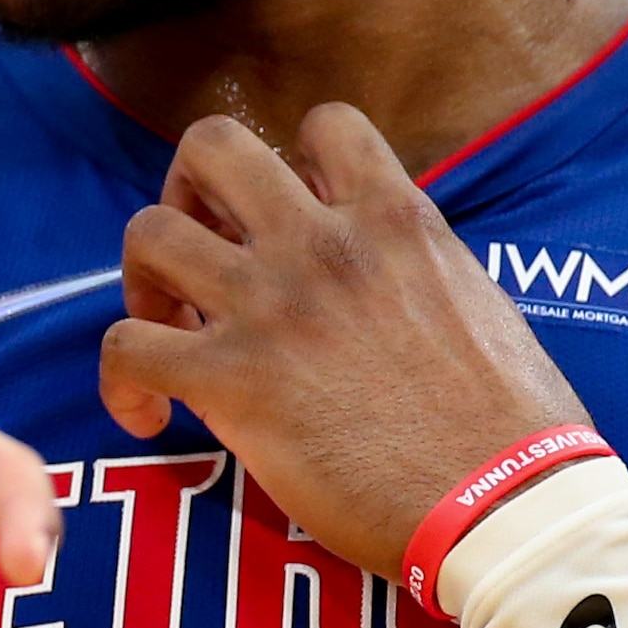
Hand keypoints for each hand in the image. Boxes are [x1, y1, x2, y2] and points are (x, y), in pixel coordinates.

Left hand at [99, 106, 591, 574]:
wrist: (505, 504)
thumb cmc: (509, 427)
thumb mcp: (475, 303)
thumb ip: (413, 269)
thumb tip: (376, 281)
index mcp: (397, 218)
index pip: (325, 123)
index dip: (287, 160)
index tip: (284, 219)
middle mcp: (325, 244)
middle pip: (212, 146)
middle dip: (187, 189)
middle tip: (198, 253)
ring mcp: (271, 304)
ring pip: (148, 233)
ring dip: (142, 279)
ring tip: (166, 331)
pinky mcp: (232, 380)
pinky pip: (125, 345)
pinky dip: (118, 380)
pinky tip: (147, 416)